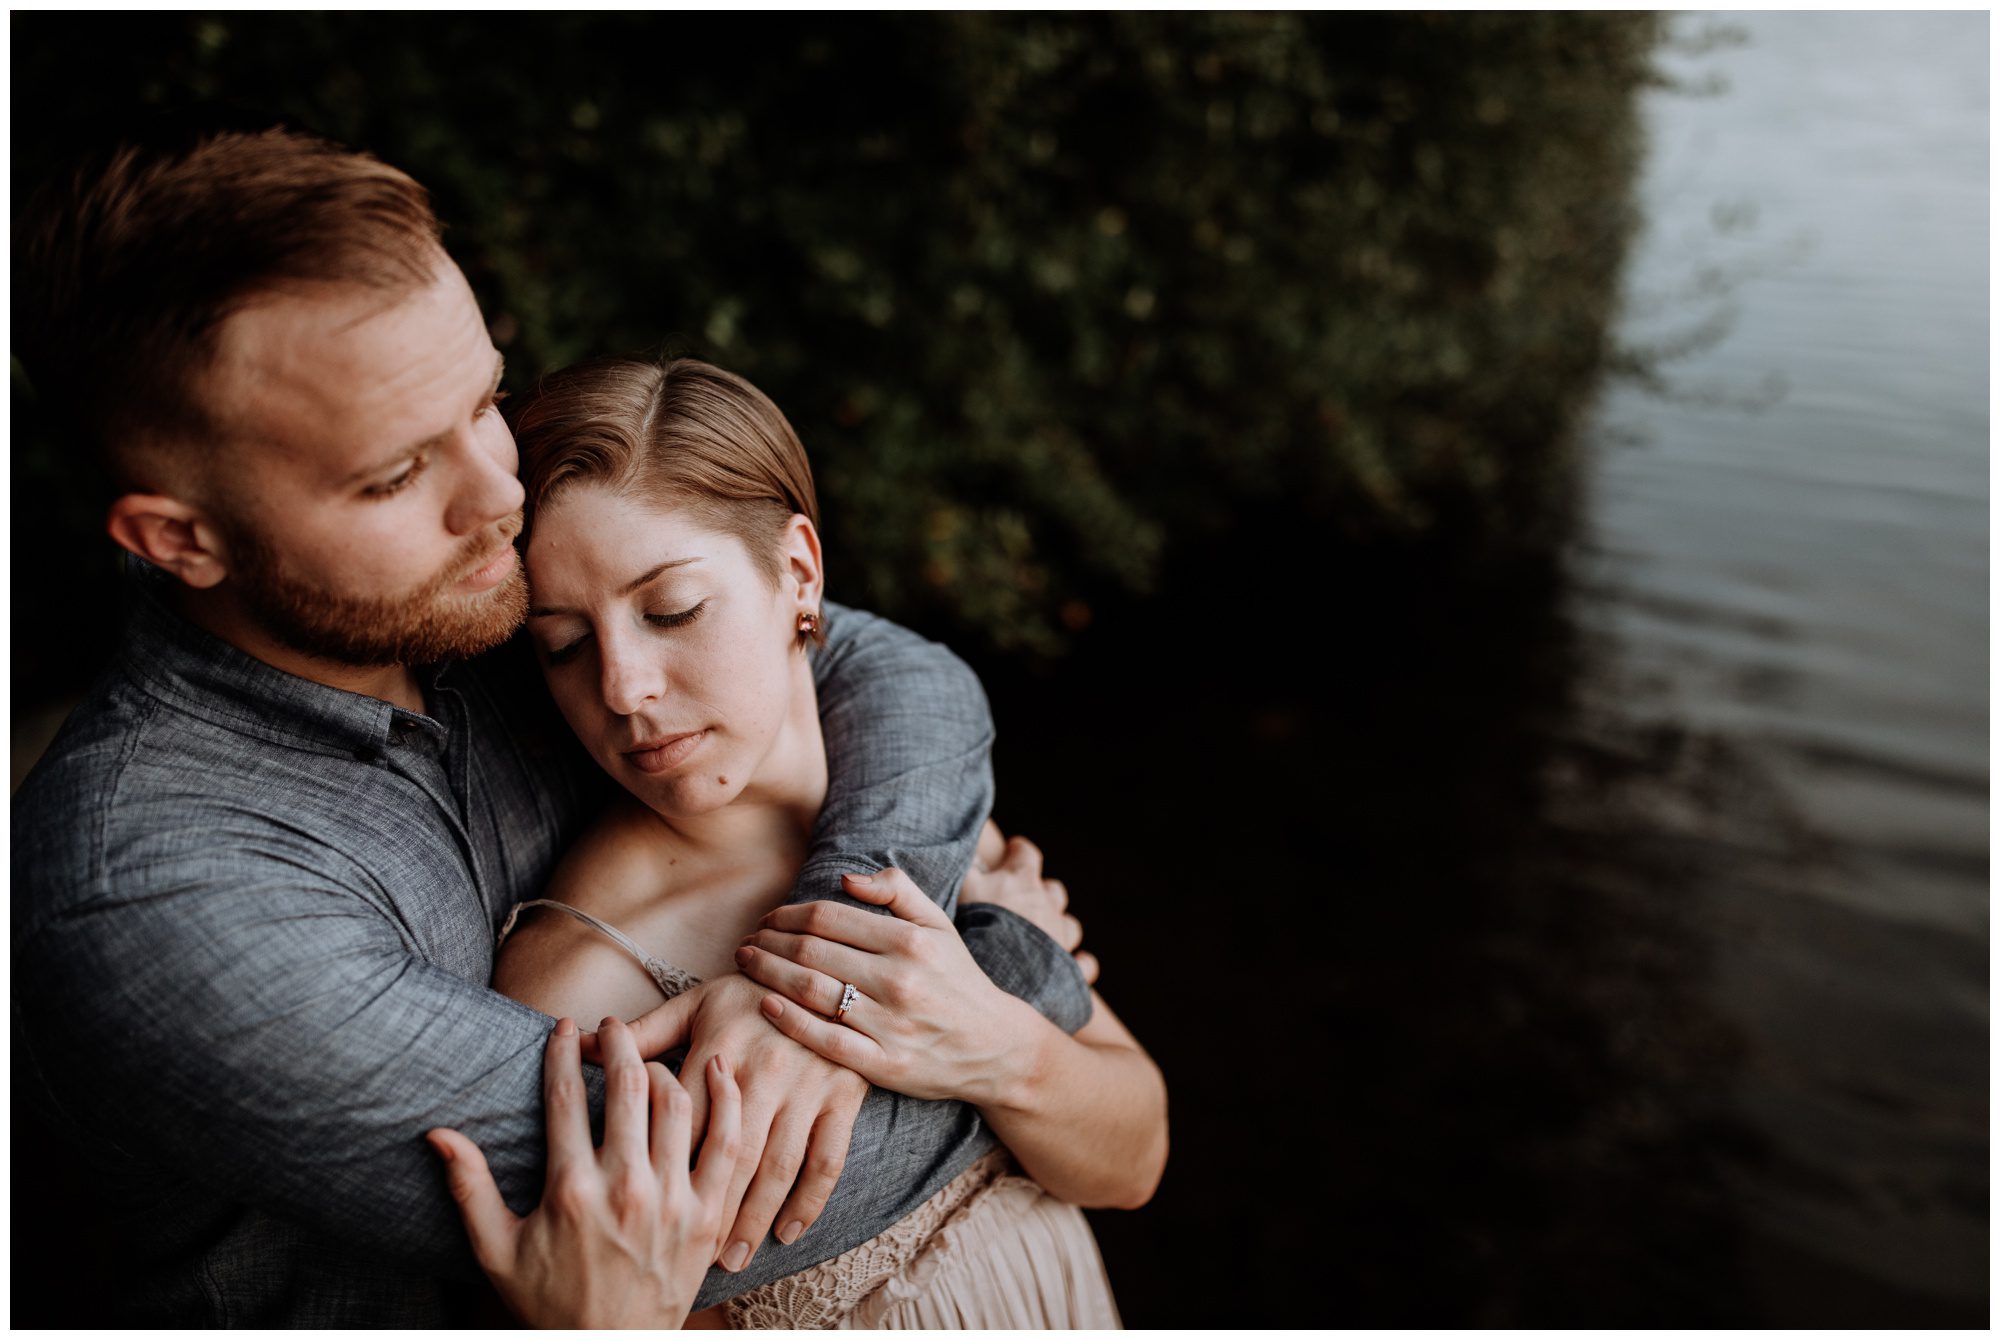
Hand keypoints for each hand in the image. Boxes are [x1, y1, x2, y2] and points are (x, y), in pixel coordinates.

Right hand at [425, 1016, 741, 1328]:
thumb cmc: (550, 1302)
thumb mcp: (497, 1250)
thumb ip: (468, 1187)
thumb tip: (437, 1133)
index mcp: (571, 1190)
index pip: (566, 1097)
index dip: (562, 1052)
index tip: (562, 1027)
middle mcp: (626, 1187)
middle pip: (628, 1086)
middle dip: (617, 1043)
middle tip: (609, 1026)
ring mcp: (673, 1199)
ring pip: (677, 1103)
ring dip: (662, 1065)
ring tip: (647, 1055)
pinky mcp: (708, 1214)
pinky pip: (727, 1141)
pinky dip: (726, 1098)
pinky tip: (719, 1068)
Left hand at [592, 975, 868, 1273]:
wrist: (830, 967)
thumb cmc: (752, 990)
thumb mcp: (697, 1003)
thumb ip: (644, 1033)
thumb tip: (582, 1043)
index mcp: (718, 1049)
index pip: (682, 1121)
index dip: (662, 1169)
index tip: (640, 1214)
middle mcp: (762, 1073)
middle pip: (729, 1156)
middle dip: (709, 1212)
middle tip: (686, 1260)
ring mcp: (806, 1088)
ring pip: (777, 1166)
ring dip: (753, 1218)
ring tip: (731, 1258)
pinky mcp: (842, 1097)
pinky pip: (827, 1159)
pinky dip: (810, 1201)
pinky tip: (788, 1233)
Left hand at [737, 869, 1041, 1107]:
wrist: (996, 1046)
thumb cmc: (957, 979)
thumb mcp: (939, 925)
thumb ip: (897, 891)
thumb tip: (845, 879)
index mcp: (910, 941)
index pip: (828, 917)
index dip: (787, 914)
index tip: (768, 918)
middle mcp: (900, 980)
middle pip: (811, 952)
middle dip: (769, 942)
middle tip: (746, 941)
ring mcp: (892, 1025)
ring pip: (812, 992)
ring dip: (768, 974)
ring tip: (745, 964)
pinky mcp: (887, 1065)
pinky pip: (827, 1041)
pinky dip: (790, 1021)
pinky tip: (765, 1004)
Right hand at [961, 830, 1098, 984]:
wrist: (997, 971)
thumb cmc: (978, 924)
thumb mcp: (965, 887)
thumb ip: (967, 868)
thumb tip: (970, 855)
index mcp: (1023, 880)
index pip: (1026, 854)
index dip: (1019, 851)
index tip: (1013, 850)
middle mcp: (1047, 904)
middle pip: (1052, 890)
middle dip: (1040, 892)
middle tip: (1021, 901)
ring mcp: (1060, 936)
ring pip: (1069, 925)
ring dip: (1057, 926)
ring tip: (1041, 936)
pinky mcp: (1068, 968)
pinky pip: (1084, 964)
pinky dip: (1080, 963)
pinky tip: (1072, 964)